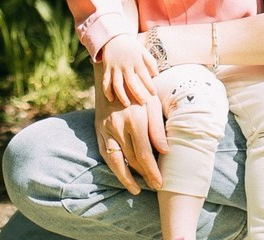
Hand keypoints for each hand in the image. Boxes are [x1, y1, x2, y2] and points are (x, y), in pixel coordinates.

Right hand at [95, 77, 166, 193]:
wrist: (114, 75)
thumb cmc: (138, 89)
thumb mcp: (152, 103)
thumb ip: (158, 128)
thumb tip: (165, 151)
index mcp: (134, 120)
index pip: (144, 154)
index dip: (152, 171)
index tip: (160, 183)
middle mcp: (118, 126)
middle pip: (131, 160)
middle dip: (144, 176)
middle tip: (154, 186)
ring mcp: (105, 129)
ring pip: (115, 161)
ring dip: (126, 178)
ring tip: (136, 189)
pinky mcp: (98, 130)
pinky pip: (105, 154)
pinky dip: (114, 167)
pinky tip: (122, 174)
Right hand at [100, 34, 158, 106]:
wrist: (114, 38)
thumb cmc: (132, 48)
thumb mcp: (143, 51)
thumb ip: (151, 63)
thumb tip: (157, 75)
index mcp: (136, 60)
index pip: (144, 74)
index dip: (149, 85)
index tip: (154, 94)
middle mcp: (125, 64)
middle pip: (131, 82)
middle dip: (137, 93)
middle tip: (143, 102)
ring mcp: (115, 67)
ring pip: (117, 84)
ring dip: (122, 95)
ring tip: (127, 104)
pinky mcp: (107, 69)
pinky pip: (105, 82)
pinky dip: (107, 91)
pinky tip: (111, 99)